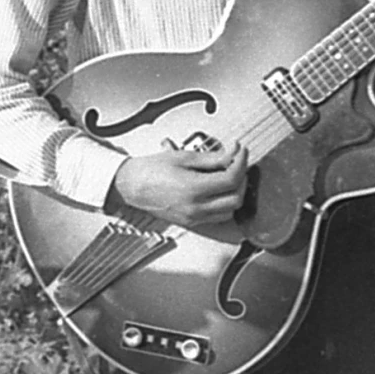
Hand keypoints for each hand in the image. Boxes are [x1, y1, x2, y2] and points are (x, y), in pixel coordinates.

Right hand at [110, 142, 248, 228]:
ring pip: (230, 210)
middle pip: (236, 198)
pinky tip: (220, 190)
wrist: (132, 185)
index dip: (241, 162)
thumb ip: (212, 158)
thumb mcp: (184, 157)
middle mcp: (196, 207)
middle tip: (238, 163)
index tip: (240, 151)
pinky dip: (225, 204)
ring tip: (230, 177)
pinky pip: (218, 217)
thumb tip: (232, 154)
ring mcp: (194, 217)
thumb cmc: (151, 170)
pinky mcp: (191, 222)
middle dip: (242, 178)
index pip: (231, 179)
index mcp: (193, 189)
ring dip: (236, 193)